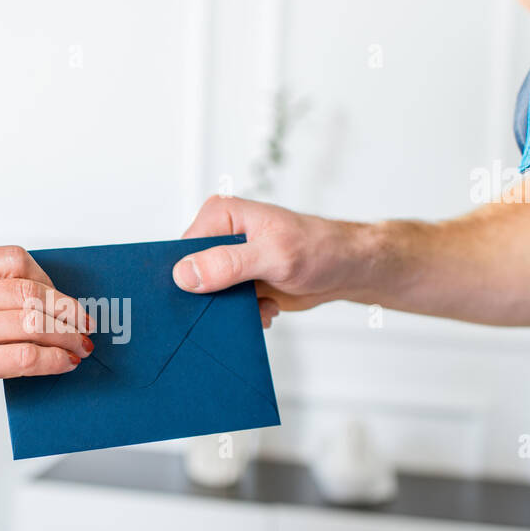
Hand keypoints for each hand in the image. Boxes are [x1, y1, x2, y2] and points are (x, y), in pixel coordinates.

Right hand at [0, 246, 93, 437]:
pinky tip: (63, 363)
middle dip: (66, 309)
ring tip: (80, 346)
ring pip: (34, 323)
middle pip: (29, 291)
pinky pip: (27, 355)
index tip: (61, 298)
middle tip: (84, 324)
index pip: (12, 260)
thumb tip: (42, 305)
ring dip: (67, 336)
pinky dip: (54, 360)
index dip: (46, 278)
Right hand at [171, 196, 370, 326]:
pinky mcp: (240, 281)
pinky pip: (226, 306)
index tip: (206, 296)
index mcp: (221, 216)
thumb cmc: (320, 249)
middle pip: (192, 275)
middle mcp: (221, 235)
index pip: (183, 250)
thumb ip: (228, 264)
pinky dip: (246, 315)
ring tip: (260, 305)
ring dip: (233, 310)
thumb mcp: (273, 256)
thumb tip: (185, 274)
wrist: (347, 269)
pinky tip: (268, 307)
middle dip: (213, 298)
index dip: (188, 277)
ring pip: (208, 296)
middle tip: (239, 304)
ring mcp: (230, 260)